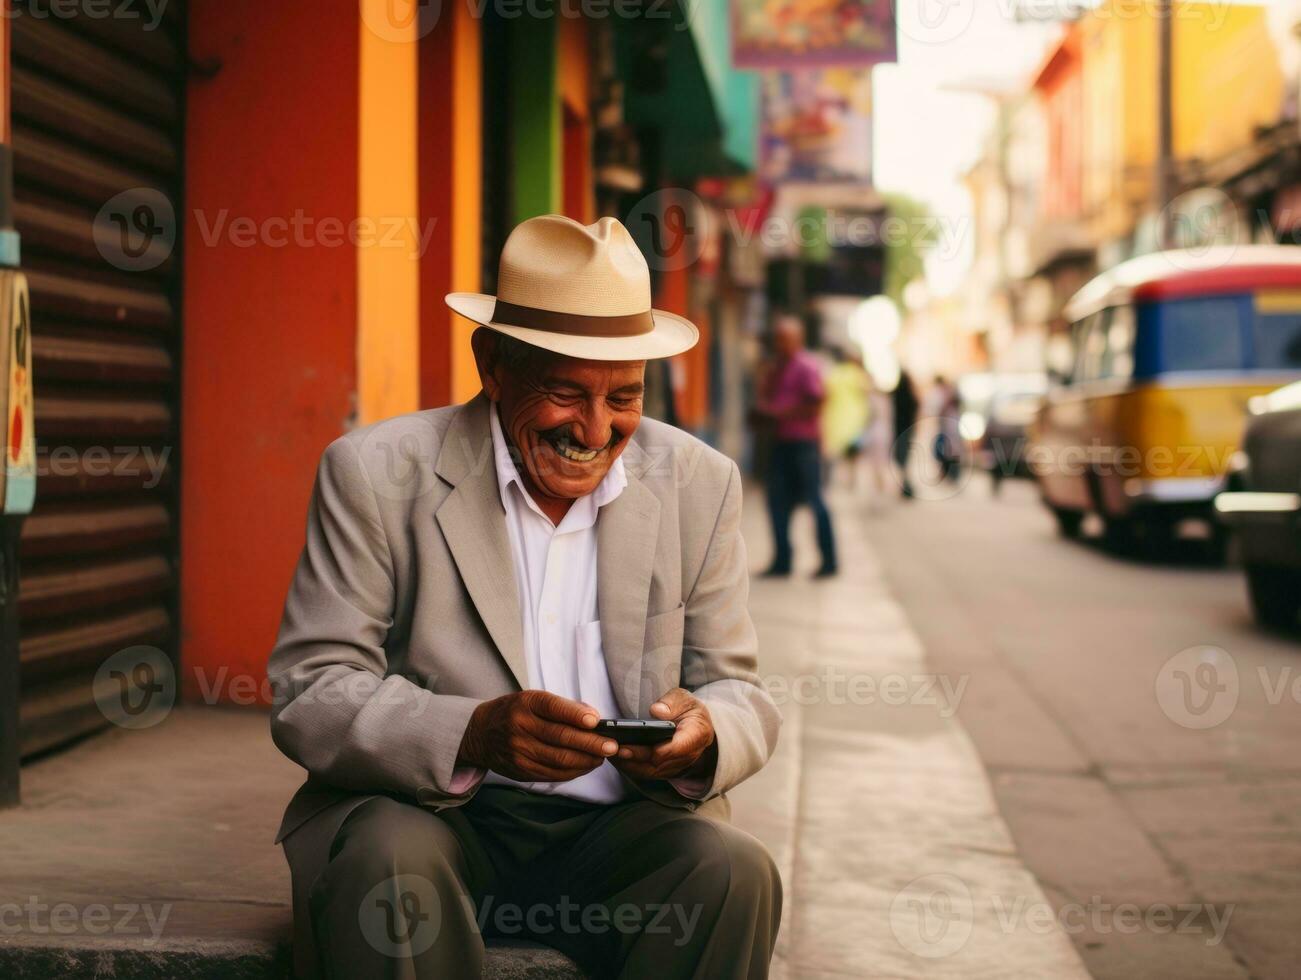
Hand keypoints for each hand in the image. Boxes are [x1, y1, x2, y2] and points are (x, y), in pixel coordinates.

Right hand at [457, 691, 618, 781]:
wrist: (481, 733)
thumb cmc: (515, 712)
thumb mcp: (533, 700)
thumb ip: (563, 708)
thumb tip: (594, 718)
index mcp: (526, 704)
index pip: (554, 708)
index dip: (576, 715)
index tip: (597, 720)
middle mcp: (520, 727)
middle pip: (561, 738)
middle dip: (591, 744)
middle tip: (612, 746)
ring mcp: (519, 751)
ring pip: (559, 760)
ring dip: (586, 760)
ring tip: (603, 757)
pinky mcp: (521, 770)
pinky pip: (553, 773)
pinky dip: (573, 771)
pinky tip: (585, 765)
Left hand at [611, 688, 716, 782]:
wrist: (696, 726)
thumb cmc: (689, 710)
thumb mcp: (685, 698)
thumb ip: (672, 702)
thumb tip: (657, 711)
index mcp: (696, 734)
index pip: (676, 748)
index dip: (657, 749)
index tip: (636, 741)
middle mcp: (688, 755)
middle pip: (658, 762)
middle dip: (636, 756)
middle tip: (615, 748)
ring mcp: (676, 766)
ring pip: (650, 771)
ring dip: (630, 764)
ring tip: (610, 752)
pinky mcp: (665, 772)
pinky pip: (647, 773)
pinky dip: (630, 767)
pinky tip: (615, 757)